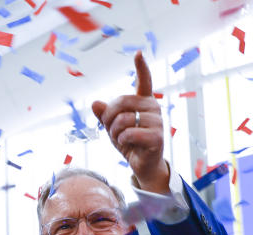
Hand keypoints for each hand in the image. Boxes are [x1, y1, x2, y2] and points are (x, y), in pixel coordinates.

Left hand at [91, 50, 169, 193]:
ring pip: (123, 119)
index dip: (141, 67)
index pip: (144, 81)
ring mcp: (157, 121)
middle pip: (121, 102)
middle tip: (110, 130)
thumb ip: (104, 115)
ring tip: (121, 139)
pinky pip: (129, 134)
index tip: (139, 53)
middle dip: (108, 118)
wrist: (142, 164)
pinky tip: (128, 145)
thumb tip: (95, 103)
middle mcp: (153, 107)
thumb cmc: (129, 142)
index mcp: (144, 101)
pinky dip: (122, 141)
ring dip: (114, 132)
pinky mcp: (157, 136)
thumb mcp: (112, 127)